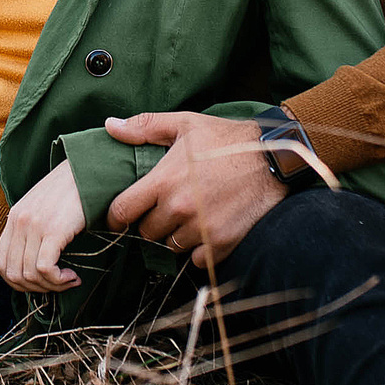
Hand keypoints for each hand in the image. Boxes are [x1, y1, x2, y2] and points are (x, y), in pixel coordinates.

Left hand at [0, 161, 84, 292]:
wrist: (89, 169)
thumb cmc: (72, 191)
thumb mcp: (43, 209)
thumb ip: (33, 231)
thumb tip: (36, 265)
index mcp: (14, 218)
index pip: (0, 264)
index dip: (18, 283)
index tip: (41, 283)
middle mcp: (19, 222)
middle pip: (13, 274)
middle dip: (36, 289)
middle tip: (57, 284)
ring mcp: (34, 225)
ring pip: (29, 275)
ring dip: (51, 286)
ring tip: (68, 279)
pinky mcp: (53, 229)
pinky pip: (44, 268)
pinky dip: (58, 280)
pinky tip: (73, 276)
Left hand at [101, 112, 287, 268]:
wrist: (272, 158)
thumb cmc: (226, 139)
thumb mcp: (184, 124)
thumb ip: (144, 127)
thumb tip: (111, 126)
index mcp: (163, 181)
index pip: (122, 211)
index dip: (116, 217)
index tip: (120, 218)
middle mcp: (178, 209)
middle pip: (146, 232)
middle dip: (151, 222)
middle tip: (166, 208)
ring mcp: (200, 229)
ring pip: (171, 246)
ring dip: (175, 235)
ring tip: (189, 216)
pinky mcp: (221, 243)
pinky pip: (196, 259)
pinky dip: (199, 250)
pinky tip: (207, 230)